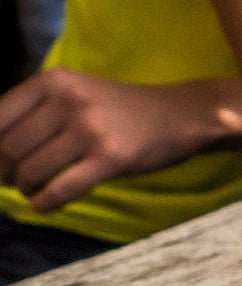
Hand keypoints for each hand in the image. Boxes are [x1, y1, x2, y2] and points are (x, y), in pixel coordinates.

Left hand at [0, 69, 241, 212]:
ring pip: (29, 174)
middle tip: (20, 179)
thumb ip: (29, 113)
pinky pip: (58, 191)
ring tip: (40, 188)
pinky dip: (44, 204)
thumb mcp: (71, 94)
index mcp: (52, 80)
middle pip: (7, 151)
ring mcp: (91, 129)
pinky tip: (48, 203)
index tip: (2, 164)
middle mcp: (69, 100)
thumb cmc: (117, 109)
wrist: (180, 115)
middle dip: (6, 174)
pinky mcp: (111, 158)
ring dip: (27, 190)